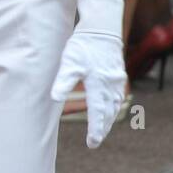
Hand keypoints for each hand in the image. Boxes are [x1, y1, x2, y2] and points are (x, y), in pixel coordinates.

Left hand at [50, 32, 125, 147]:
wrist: (101, 29)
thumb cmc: (82, 46)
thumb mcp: (69, 62)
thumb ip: (63, 81)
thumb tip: (55, 98)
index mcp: (98, 85)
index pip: (98, 113)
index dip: (95, 129)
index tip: (92, 143)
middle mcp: (111, 85)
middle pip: (108, 113)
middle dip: (102, 128)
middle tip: (95, 142)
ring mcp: (117, 80)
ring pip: (115, 105)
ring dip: (109, 119)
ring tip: (101, 130)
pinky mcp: (118, 74)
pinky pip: (118, 96)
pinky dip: (114, 106)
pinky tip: (110, 109)